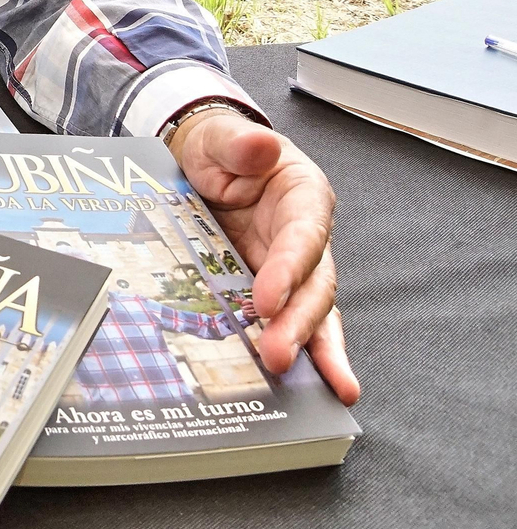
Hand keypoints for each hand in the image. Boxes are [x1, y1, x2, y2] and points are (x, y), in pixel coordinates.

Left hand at [171, 108, 359, 405]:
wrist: (203, 161)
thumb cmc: (220, 148)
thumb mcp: (222, 137)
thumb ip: (241, 143)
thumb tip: (260, 143)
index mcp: (304, 196)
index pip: (303, 237)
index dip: (288, 271)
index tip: (266, 300)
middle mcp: (306, 237)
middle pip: (314, 285)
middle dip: (299, 323)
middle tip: (277, 356)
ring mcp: (291, 267)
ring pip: (314, 313)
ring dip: (313, 349)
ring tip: (326, 391)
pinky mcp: (273, 288)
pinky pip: (291, 322)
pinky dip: (302, 353)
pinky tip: (307, 387)